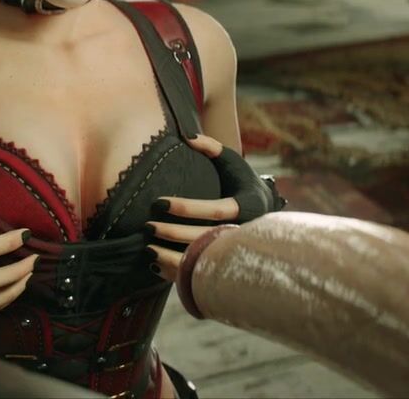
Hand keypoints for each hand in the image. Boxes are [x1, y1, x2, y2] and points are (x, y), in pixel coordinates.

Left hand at [146, 134, 284, 281]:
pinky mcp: (226, 262)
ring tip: (147, 249)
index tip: (158, 203)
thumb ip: (211, 147)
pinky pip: (200, 272)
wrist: (262, 207)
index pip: (215, 209)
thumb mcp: (231, 161)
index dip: (186, 208)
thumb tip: (186, 136)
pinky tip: (155, 263)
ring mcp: (235, 250)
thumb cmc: (241, 179)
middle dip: (174, 234)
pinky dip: (176, 270)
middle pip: (206, 238)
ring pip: (203, 261)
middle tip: (148, 226)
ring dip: (172, 257)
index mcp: (247, 205)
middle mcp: (243, 231)